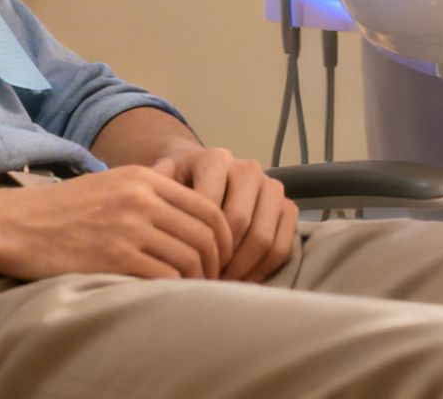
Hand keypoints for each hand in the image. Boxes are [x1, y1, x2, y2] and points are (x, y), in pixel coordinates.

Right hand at [0, 166, 232, 280]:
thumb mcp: (108, 183)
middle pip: (206, 234)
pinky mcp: (115, 257)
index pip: (207, 207)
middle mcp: (141, 198)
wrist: (15, 225)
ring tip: (190, 291)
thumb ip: (149, 189)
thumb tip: (187, 195)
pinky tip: (167, 296)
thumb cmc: (61, 210)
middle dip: (216, 262)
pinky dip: (175, 291)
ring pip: (191, 258)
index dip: (223, 237)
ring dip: (198, 280)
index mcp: (143, 177)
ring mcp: (129, 227)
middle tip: (211, 280)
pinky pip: (167, 278)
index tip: (220, 257)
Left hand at [152, 149, 296, 281]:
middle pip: (240, 222)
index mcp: (214, 159)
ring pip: (264, 236)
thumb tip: (156, 217)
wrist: (200, 175)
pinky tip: (244, 280)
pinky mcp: (287, 205)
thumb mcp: (161, 184)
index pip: (211, 209)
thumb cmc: (178, 186)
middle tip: (207, 281)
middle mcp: (246, 168)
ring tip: (224, 284)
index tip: (189, 266)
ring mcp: (270, 186)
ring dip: (244, 267)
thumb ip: (155, 195)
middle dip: (223, 257)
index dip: (200, 243)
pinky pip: (283, 244)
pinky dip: (265, 268)